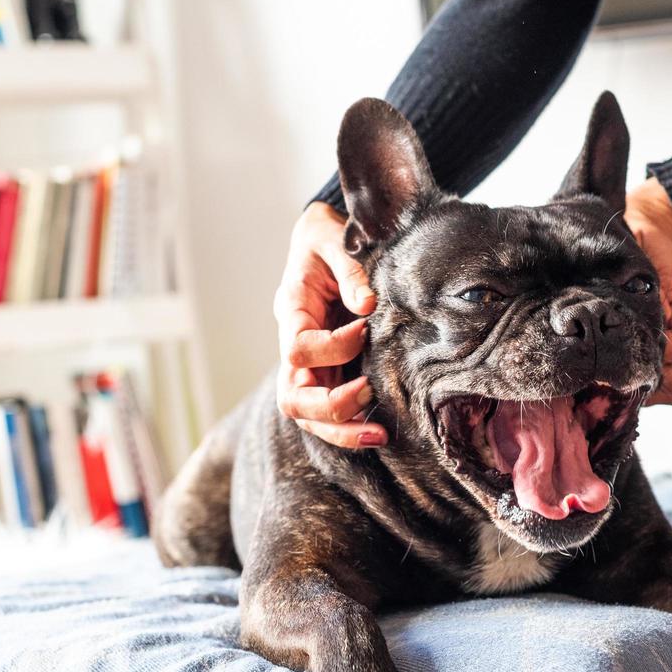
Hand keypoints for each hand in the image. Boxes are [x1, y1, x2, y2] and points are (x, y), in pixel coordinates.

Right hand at [274, 202, 386, 447]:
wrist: (324, 240)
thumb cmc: (328, 237)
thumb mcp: (334, 238)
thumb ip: (349, 269)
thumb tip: (366, 305)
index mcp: (291, 311)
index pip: (297, 348)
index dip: (332, 348)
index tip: (365, 330)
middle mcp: (293, 343)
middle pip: (293, 396)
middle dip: (330, 406)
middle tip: (370, 394)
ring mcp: (309, 364)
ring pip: (308, 414)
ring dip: (341, 429)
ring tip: (380, 434)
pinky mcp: (328, 372)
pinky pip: (328, 412)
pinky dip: (349, 427)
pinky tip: (379, 430)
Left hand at [624, 177, 671, 404]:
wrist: (648, 230)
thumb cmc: (641, 239)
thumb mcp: (643, 249)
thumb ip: (651, 280)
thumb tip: (658, 318)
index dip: (663, 351)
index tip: (630, 346)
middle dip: (650, 380)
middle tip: (612, 374)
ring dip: (648, 388)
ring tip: (612, 379)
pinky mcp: (664, 352)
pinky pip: (664, 387)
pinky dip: (644, 388)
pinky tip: (615, 376)